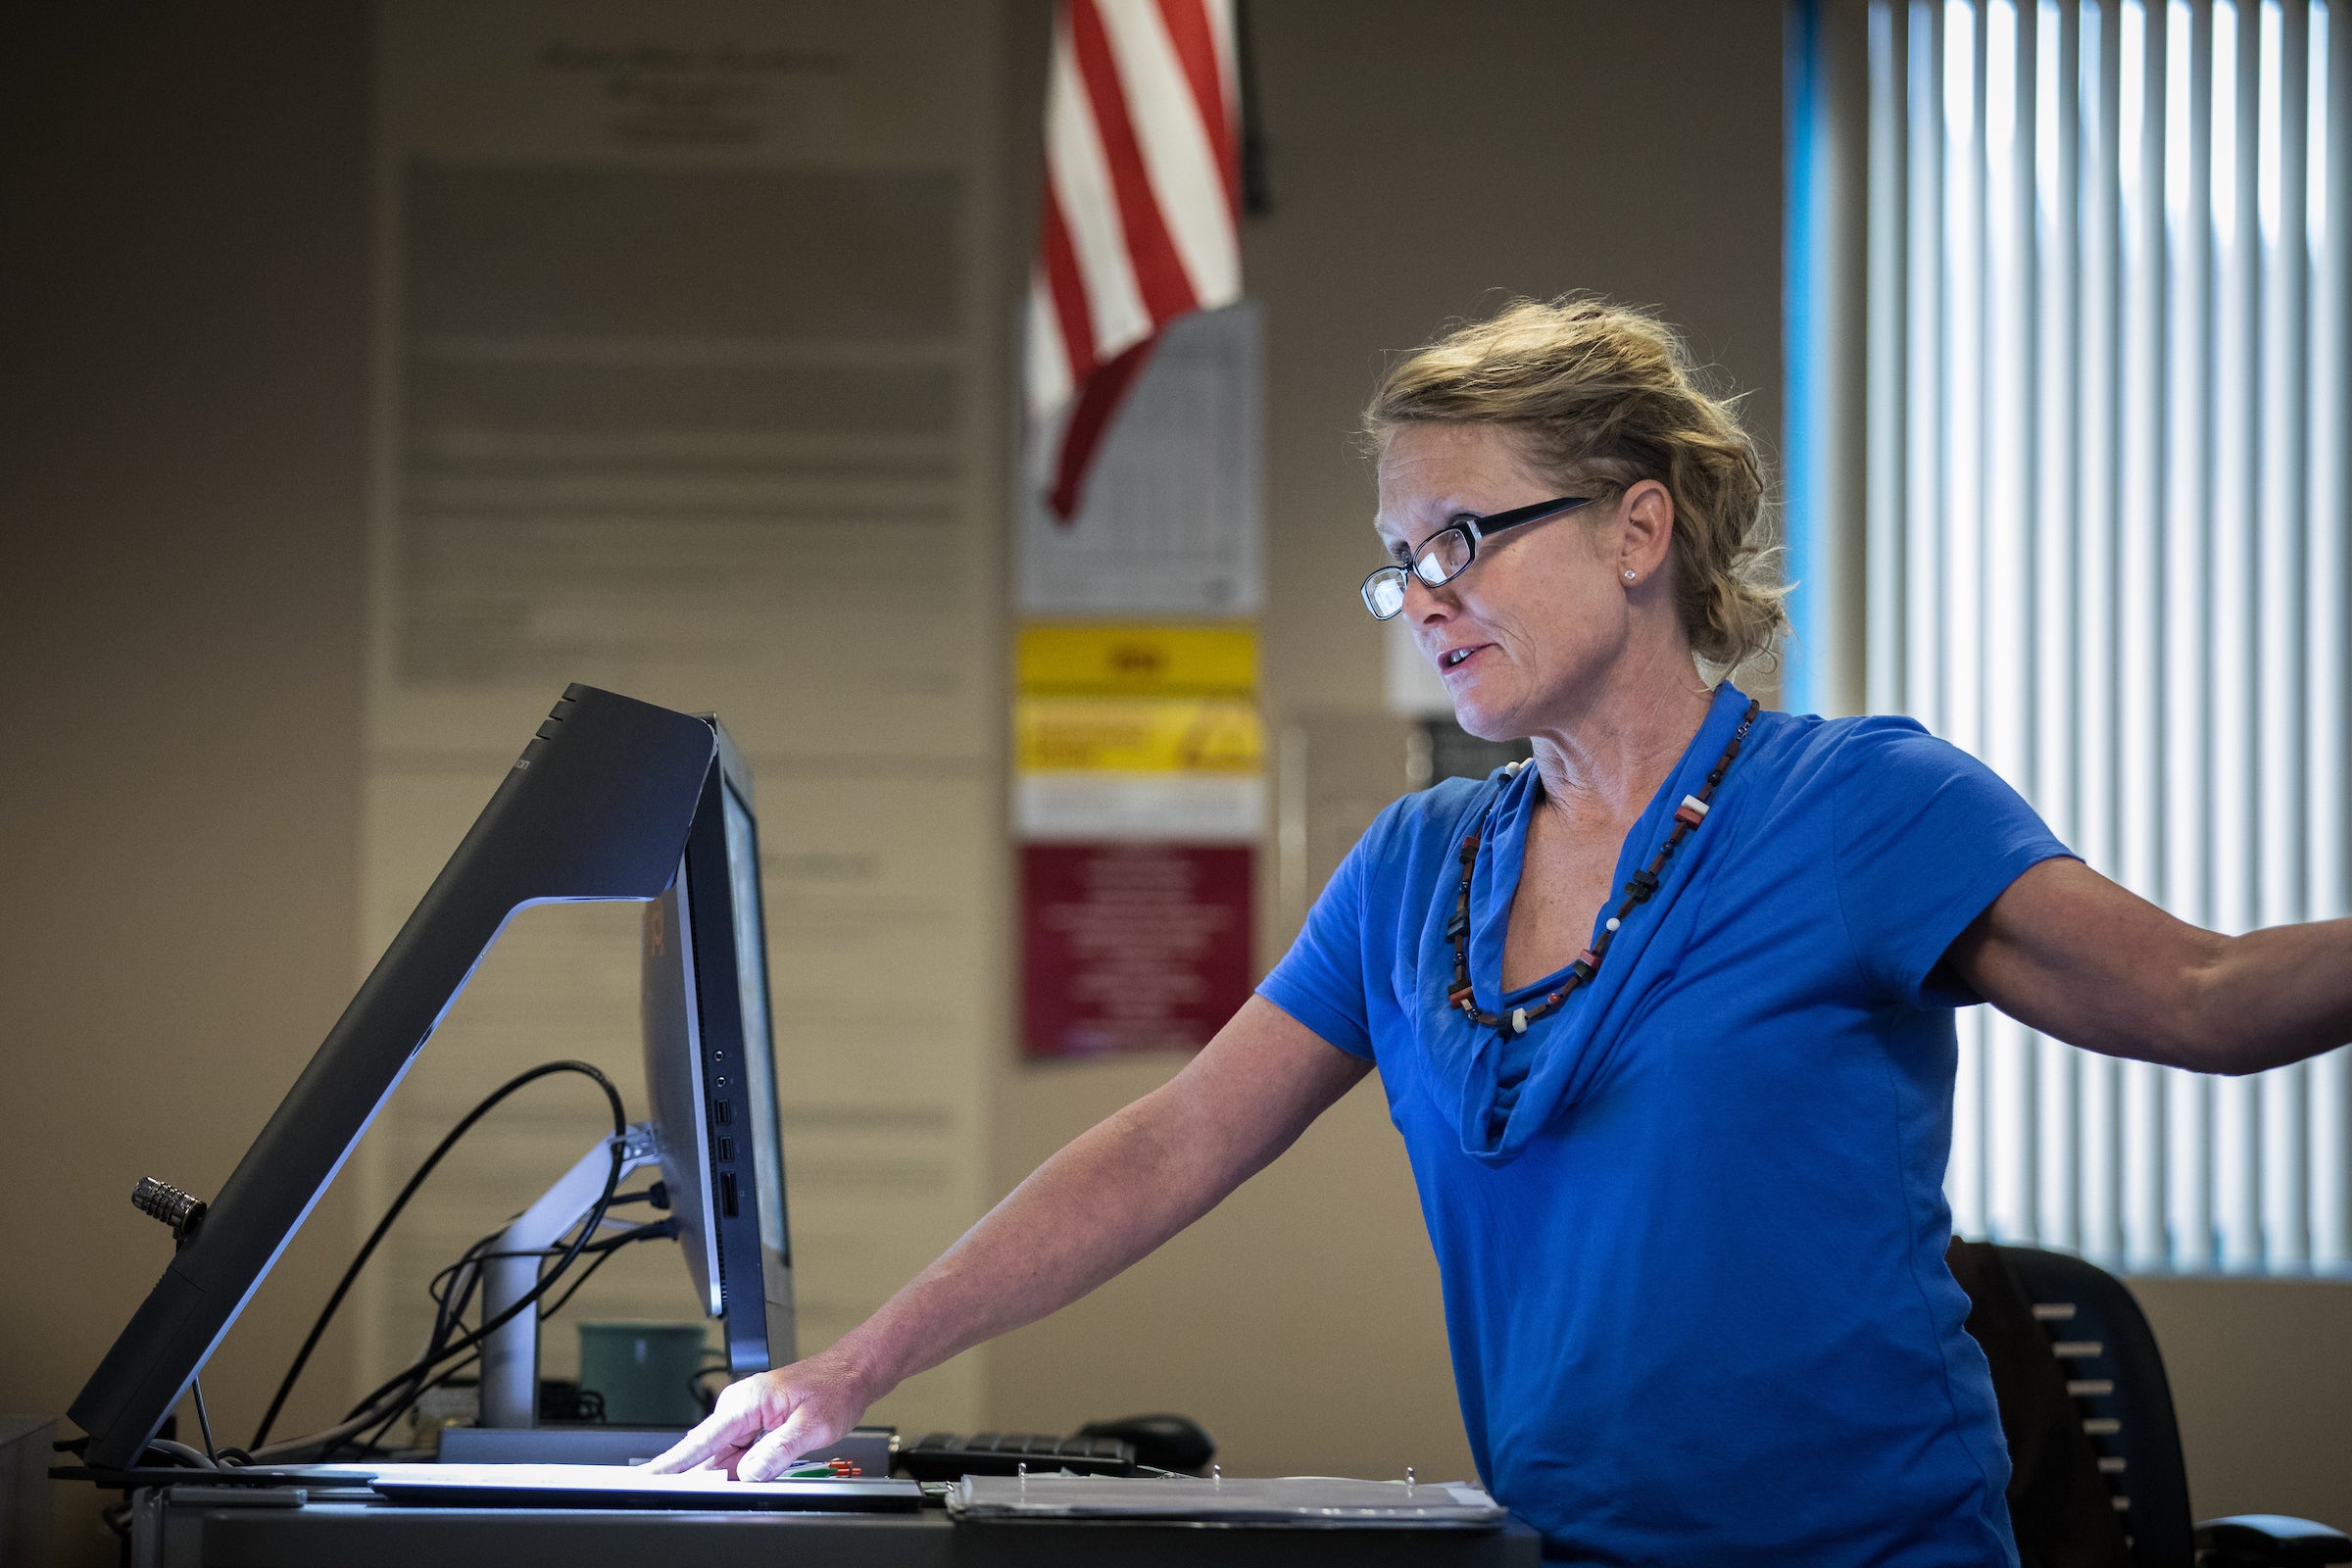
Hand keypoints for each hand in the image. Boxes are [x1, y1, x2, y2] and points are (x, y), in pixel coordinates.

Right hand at [640, 1348, 879, 1480]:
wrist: (851, 1373)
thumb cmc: (835, 1388)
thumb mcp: (812, 1425)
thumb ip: (778, 1450)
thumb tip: (748, 1473)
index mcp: (747, 1401)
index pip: (700, 1439)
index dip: (672, 1463)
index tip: (649, 1478)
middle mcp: (739, 1406)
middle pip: (707, 1453)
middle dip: (698, 1477)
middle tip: (693, 1499)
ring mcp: (745, 1415)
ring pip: (721, 1456)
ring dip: (722, 1476)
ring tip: (727, 1489)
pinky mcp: (753, 1424)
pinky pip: (735, 1452)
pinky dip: (736, 1469)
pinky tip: (742, 1480)